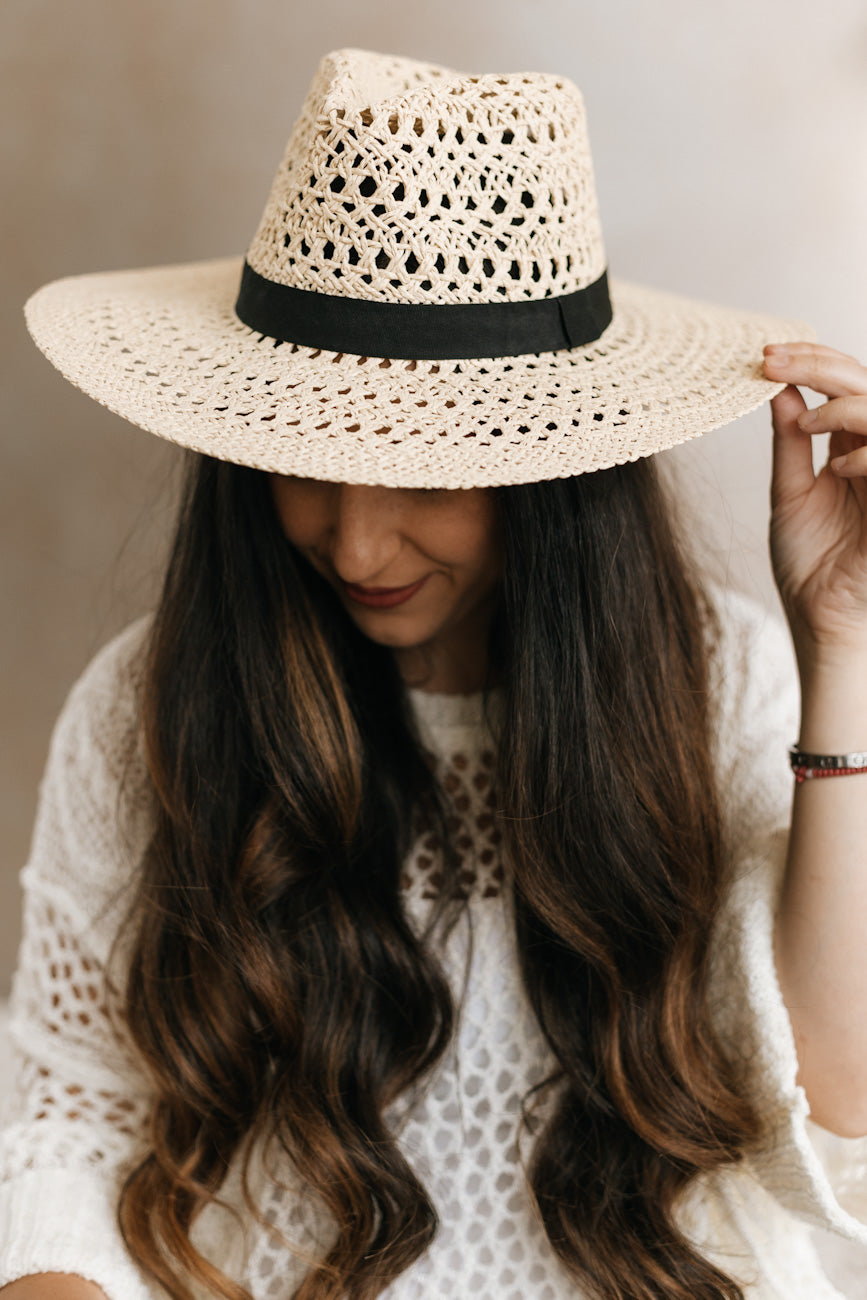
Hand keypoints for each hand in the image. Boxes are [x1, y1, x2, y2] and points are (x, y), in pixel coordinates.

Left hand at [763, 341, 866, 666]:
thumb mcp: (789, 494)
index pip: (841, 385)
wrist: (823, 620)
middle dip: (819, 364)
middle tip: (774, 361)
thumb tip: (778, 389)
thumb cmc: (809, 564)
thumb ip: (789, 443)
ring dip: (845, 407)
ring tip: (806, 426)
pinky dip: (866, 455)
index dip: (809, 362)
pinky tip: (838, 470)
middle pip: (865, 383)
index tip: (765, 355)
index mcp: (849, 447)